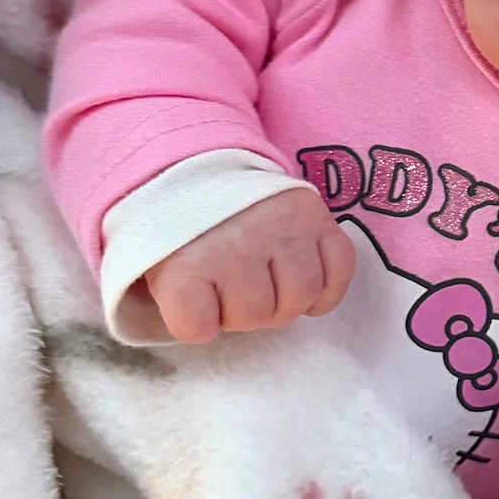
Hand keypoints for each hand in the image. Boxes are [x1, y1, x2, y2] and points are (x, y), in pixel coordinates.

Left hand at [143, 187, 353, 343]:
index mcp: (186, 262)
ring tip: (272, 285)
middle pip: (256, 315)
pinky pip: (340, 271)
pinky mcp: (318, 218)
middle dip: (247, 311)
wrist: (206, 166)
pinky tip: (309, 284)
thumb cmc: (184, 232)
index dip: (199, 322)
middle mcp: (236, 245)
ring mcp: (282, 230)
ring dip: (288, 300)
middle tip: (236, 289)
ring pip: (301, 295)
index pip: (197, 327)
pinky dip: (327, 288)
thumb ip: (174, 303)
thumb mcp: (158, 264)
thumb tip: (203, 331)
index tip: (196, 300)